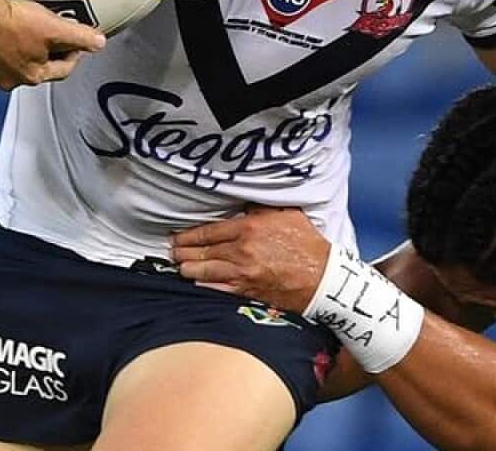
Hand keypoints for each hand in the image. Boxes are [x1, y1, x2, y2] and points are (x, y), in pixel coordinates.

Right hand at [0, 0, 105, 89]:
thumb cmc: (10, 23)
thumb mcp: (54, 28)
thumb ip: (80, 37)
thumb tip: (99, 42)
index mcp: (33, 75)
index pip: (62, 70)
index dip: (73, 55)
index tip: (75, 44)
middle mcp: (8, 80)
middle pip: (34, 68)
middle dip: (43, 54)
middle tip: (45, 35)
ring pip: (7, 64)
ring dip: (15, 52)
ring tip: (18, 31)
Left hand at [171, 206, 330, 312]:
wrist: (323, 277)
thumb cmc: (308, 243)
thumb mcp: (288, 214)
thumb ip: (263, 208)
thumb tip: (245, 203)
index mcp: (250, 227)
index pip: (209, 231)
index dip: (189, 235)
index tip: (176, 236)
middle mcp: (242, 250)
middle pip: (202, 252)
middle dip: (183, 252)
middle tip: (172, 251)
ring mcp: (243, 273)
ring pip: (205, 272)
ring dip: (188, 269)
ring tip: (179, 266)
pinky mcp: (247, 291)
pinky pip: (217, 289)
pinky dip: (203, 285)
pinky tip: (195, 282)